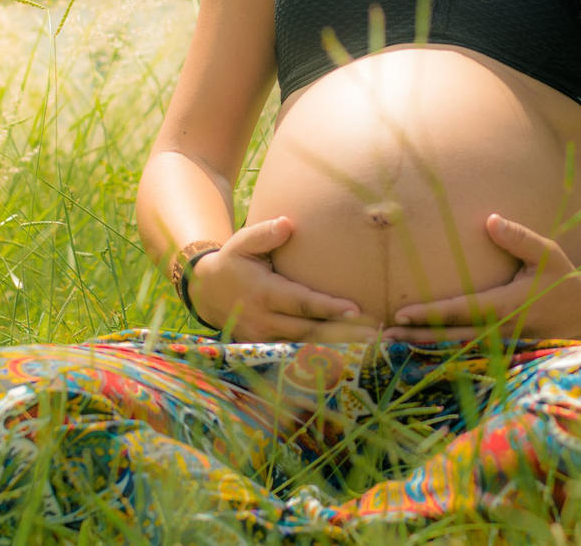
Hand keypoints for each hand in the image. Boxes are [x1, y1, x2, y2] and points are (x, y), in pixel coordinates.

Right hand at [188, 217, 378, 341]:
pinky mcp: (265, 348)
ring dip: (337, 347)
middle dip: (342, 333)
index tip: (354, 308)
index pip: (300, 303)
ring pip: (305, 346)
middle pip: (309, 330)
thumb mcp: (242, 243)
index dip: (327, 307)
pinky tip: (347, 356)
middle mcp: (264, 321)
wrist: (206, 292)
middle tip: (375, 335)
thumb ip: (264, 234)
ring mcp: (264, 339)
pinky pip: (296, 354)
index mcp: (263, 294)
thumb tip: (287, 223)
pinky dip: (321, 356)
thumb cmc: (233, 261)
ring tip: (369, 346)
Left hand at [383, 214, 580, 341]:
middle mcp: (501, 331)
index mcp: (507, 306)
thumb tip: (490, 220)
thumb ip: (519, 238)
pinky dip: (443, 354)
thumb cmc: (565, 278)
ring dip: (425, 348)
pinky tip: (421, 353)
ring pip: (457, 349)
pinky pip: (468, 355)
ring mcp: (503, 346)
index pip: (460, 310)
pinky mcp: (504, 352)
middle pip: (451, 336)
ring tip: (393, 346)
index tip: (400, 313)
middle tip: (383, 336)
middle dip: (417, 337)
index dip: (430, 314)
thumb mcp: (547, 253)